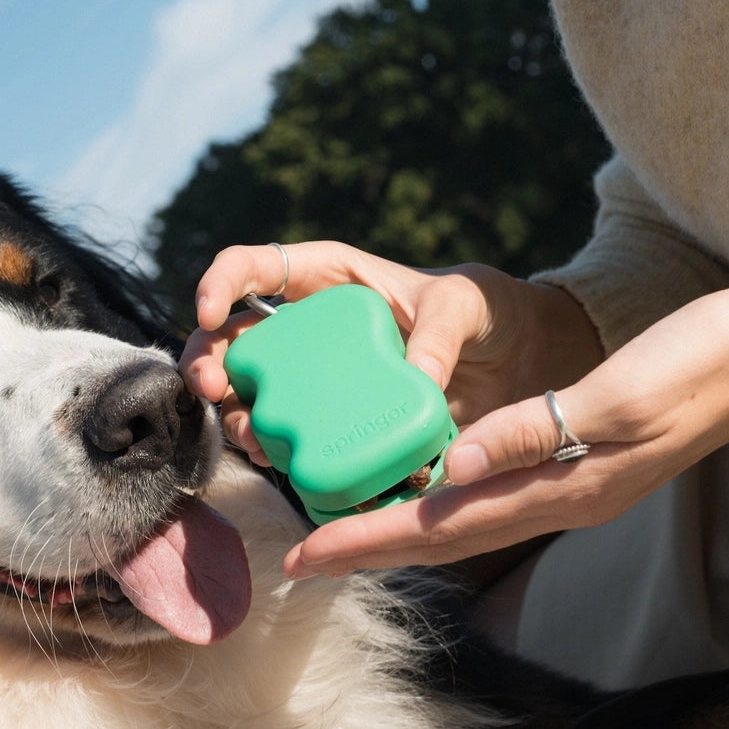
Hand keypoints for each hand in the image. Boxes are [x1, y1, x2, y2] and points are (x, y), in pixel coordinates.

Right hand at [181, 241, 601, 466]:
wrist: (519, 366)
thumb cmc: (488, 313)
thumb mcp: (467, 305)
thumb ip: (441, 330)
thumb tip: (417, 379)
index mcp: (329, 281)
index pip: (256, 266)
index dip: (221, 282)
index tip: (210, 312)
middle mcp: (313, 330)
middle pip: (237, 339)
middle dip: (210, 361)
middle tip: (211, 388)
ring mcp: (321, 382)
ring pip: (254, 394)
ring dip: (236, 414)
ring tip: (250, 435)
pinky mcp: (338, 424)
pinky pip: (294, 438)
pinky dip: (278, 451)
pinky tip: (279, 462)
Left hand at [273, 284, 728, 575]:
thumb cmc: (700, 362)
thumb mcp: (619, 394)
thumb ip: (535, 431)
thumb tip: (455, 465)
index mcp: (562, 486)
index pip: (443, 524)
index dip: (369, 540)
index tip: (305, 556)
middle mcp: (557, 498)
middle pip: (443, 535)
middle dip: (369, 546)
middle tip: (300, 559)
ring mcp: (570, 486)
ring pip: (464, 520)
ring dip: (401, 531)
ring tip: (342, 534)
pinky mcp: (578, 464)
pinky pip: (491, 495)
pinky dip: (443, 502)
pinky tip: (421, 491)